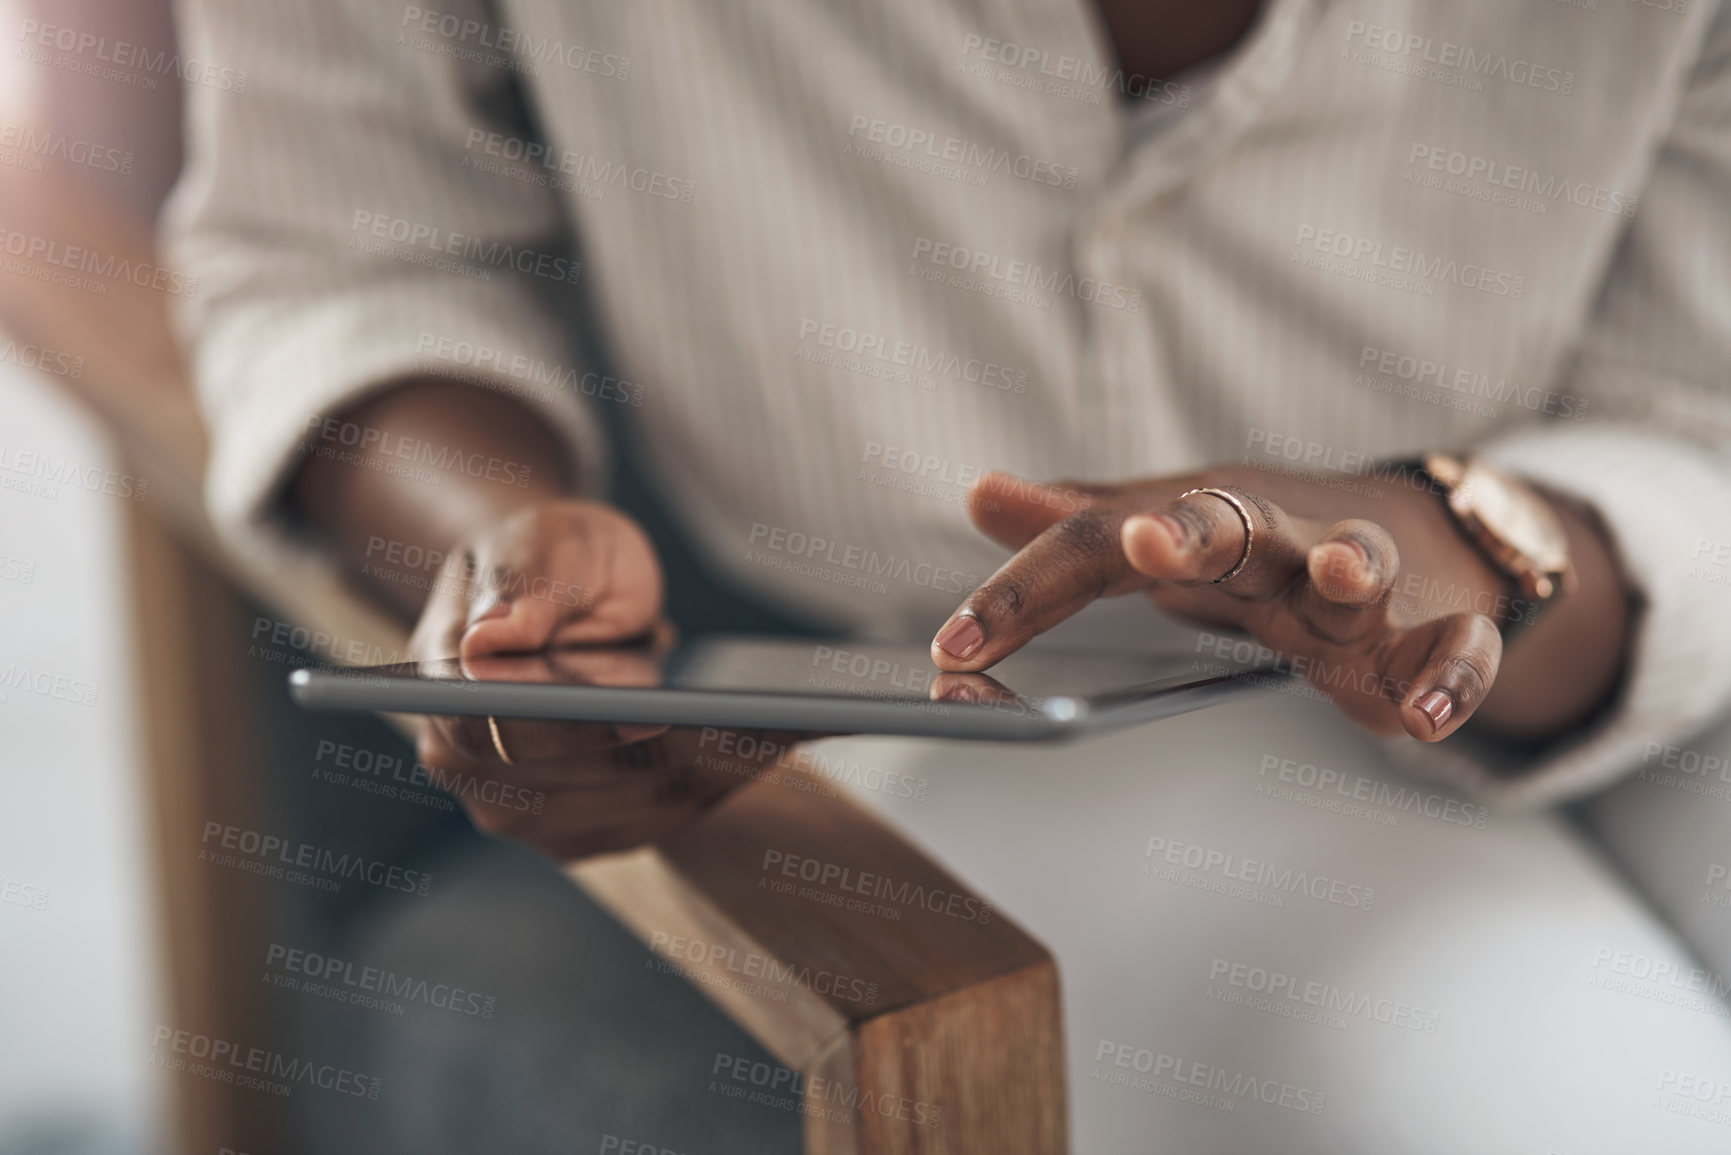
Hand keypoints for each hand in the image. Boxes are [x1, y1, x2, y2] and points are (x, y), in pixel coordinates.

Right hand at [408, 500, 801, 858]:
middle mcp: (470, 767)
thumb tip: (488, 639)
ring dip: (703, 776)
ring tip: (777, 735)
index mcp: (441, 692)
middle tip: (746, 730)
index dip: (570, 731)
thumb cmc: (550, 555)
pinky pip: (660, 816)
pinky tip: (769, 746)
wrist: (564, 589)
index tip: (645, 719)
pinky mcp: (589, 826)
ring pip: (626, 808)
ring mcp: (529, 808)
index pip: (493, 733)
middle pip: (572, 785)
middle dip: (660, 761)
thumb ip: (520, 584)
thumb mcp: (542, 538)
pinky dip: (717, 783)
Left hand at [931, 467, 1528, 741]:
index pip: (1095, 542)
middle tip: (1146, 540)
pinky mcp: (1437, 630)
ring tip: (1343, 577)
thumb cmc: (1267, 540)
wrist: (1421, 534)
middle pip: (1232, 521)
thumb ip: (1080, 524)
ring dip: (1350, 566)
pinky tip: (1424, 719)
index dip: (1025, 590)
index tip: (953, 647)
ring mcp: (1365, 579)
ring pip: (1360, 560)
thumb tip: (979, 491)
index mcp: (1197, 519)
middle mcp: (1275, 538)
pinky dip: (1451, 679)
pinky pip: (1455, 650)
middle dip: (1192, 529)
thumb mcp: (1171, 529)